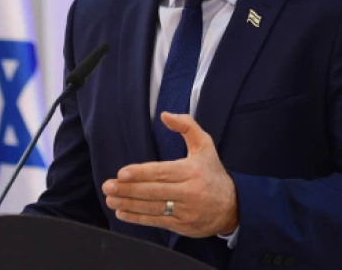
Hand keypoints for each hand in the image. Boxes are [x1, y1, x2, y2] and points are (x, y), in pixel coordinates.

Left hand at [102, 112, 238, 237]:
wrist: (233, 206)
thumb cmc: (213, 172)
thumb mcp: (205, 145)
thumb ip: (186, 126)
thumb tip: (165, 115)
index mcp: (192, 170)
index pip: (162, 172)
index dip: (141, 173)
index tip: (121, 173)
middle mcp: (189, 191)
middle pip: (154, 191)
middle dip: (128, 189)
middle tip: (107, 186)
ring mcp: (185, 211)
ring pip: (152, 207)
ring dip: (128, 204)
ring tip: (110, 198)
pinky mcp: (182, 226)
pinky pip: (156, 221)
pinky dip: (137, 218)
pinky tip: (122, 212)